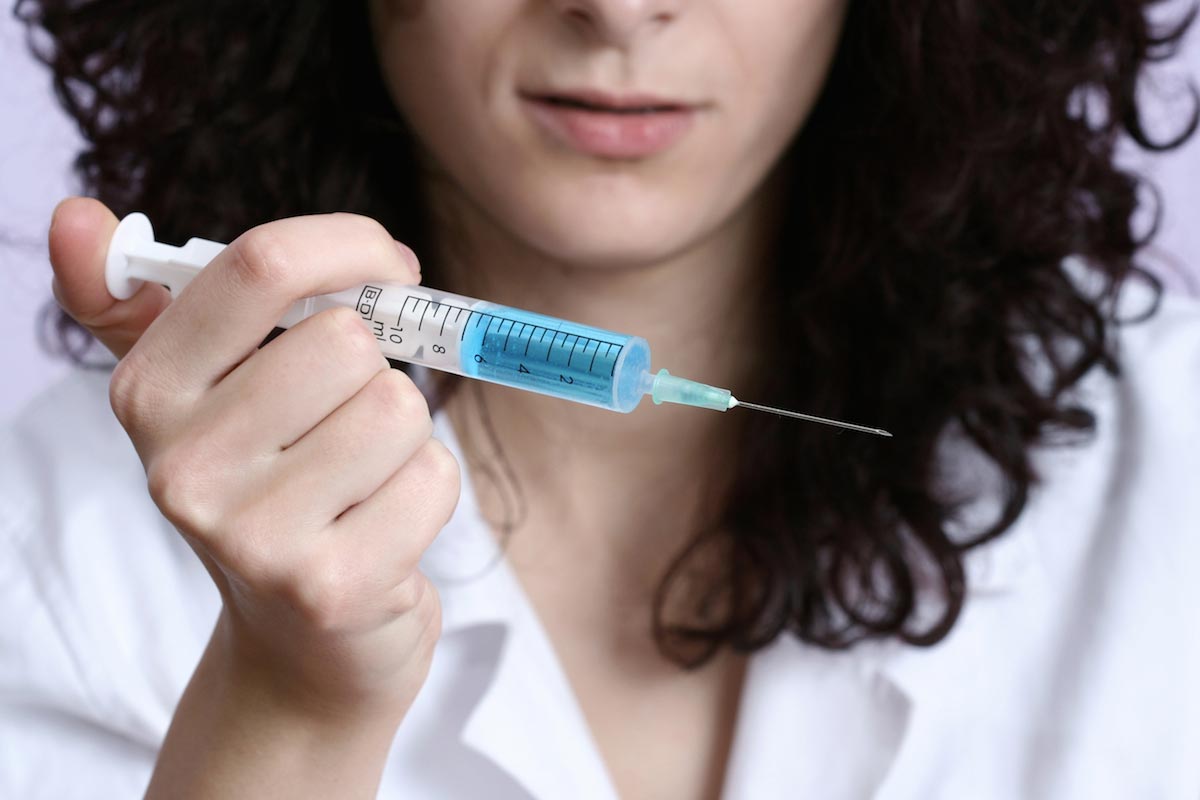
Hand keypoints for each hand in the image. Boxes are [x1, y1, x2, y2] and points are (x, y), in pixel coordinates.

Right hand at [49, 197, 457, 725]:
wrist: (302, 643)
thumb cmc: (266, 490)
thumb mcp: (195, 398)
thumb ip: (135, 303)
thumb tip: (73, 215)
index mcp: (150, 393)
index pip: (261, 264)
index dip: (350, 246)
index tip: (389, 270)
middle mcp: (184, 465)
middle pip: (347, 340)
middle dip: (377, 368)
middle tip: (350, 418)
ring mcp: (252, 535)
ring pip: (398, 407)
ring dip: (405, 437)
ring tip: (361, 481)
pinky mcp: (328, 586)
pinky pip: (433, 477)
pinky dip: (428, 492)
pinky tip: (382, 526)